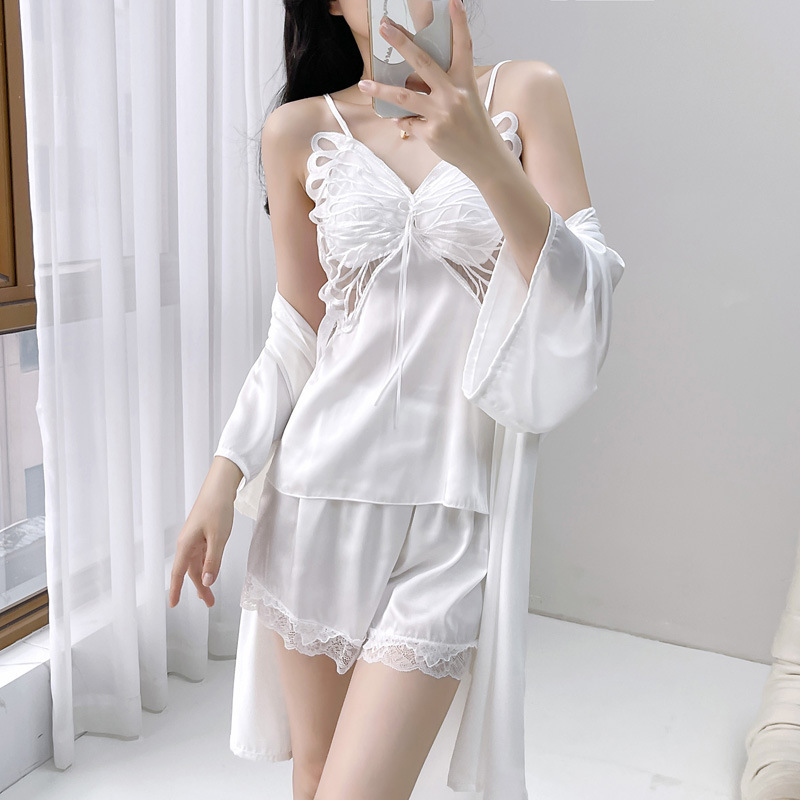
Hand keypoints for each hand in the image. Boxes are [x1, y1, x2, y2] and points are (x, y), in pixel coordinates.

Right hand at [168, 484, 234, 608]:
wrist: (220, 487)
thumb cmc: (217, 508)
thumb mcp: (218, 538)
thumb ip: (213, 561)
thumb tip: (207, 581)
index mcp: (186, 544)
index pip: (178, 573)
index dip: (176, 590)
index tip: (173, 605)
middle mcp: (187, 543)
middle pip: (190, 571)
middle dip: (199, 588)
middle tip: (208, 602)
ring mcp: (194, 539)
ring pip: (196, 564)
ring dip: (204, 578)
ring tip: (210, 593)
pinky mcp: (201, 534)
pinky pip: (202, 555)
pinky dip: (206, 566)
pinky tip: (212, 572)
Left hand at [359, 0, 501, 180]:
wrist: (484, 158)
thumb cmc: (474, 126)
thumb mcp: (466, 100)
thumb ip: (443, 87)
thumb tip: (411, 80)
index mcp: (465, 82)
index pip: (464, 47)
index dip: (459, 23)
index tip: (453, 2)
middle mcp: (453, 95)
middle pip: (423, 62)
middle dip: (402, 43)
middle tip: (384, 27)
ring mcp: (441, 114)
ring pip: (404, 97)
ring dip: (380, 90)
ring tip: (363, 84)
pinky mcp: (431, 133)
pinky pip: (407, 122)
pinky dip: (401, 119)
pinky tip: (397, 118)